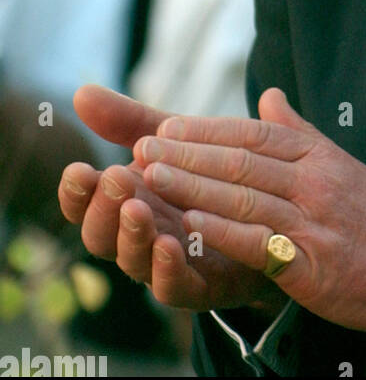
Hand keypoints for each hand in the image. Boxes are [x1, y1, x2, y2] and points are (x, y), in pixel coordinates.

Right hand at [58, 86, 281, 314]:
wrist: (275, 216)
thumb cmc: (213, 177)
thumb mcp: (176, 141)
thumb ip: (131, 121)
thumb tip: (81, 91)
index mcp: (128, 201)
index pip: (87, 204)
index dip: (76, 192)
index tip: (77, 168)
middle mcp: (140, 237)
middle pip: (101, 235)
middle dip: (103, 208)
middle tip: (114, 177)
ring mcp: (167, 265)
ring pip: (134, 261)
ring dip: (132, 235)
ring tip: (136, 208)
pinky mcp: (202, 287)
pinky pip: (176, 288)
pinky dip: (167, 269)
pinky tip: (169, 245)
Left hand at [133, 87, 365, 336]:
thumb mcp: (342, 164)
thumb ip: (300, 131)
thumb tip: (269, 94)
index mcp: (319, 157)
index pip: (256, 134)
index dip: (209, 129)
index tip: (168, 125)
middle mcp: (314, 183)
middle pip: (242, 161)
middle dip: (187, 152)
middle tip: (144, 147)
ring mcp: (311, 222)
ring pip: (243, 197)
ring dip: (192, 185)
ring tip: (151, 177)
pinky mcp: (309, 263)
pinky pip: (256, 242)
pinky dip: (219, 231)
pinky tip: (186, 224)